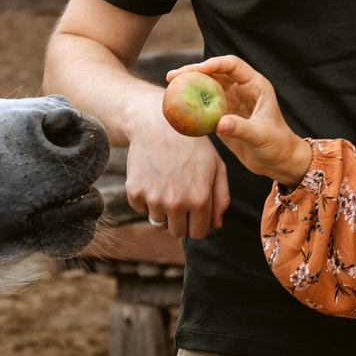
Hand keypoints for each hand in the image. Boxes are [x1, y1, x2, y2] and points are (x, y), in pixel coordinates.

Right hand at [125, 116, 229, 238]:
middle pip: (178, 232)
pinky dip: (145, 198)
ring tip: (167, 184)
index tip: (195, 213)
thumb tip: (216, 225)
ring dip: (163, 209)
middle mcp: (176, 203)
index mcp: (200, 199)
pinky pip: (141, 209)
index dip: (198, 224)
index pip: (199, 233)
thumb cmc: (192, 144)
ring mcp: (153, 198)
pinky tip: (152, 177)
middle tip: (181, 198)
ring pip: (158, 222)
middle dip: (181, 220)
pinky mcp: (135, 192)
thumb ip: (221, 197)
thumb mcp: (217, 166)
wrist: (158, 123)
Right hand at [178, 55, 312, 185]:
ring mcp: (231, 102)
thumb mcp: (261, 135)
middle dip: (193, 71)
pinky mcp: (223, 116)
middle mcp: (242, 89)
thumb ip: (242, 128)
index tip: (196, 70)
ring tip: (170, 86)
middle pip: (215, 72)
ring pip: (207, 87)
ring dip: (189, 85)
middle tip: (172, 75)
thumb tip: (220, 123)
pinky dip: (191, 104)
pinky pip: (204, 106)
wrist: (278, 162)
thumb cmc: (277, 145)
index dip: (213, 64)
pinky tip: (177, 107)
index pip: (232, 65)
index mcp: (255, 85)